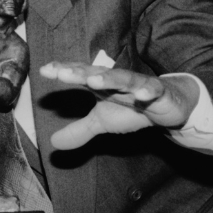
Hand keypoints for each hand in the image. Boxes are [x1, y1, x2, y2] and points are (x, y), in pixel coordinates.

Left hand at [40, 62, 198, 149]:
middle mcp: (116, 80)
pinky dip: (147, 91)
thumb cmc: (132, 107)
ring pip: (122, 78)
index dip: (63, 70)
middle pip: (96, 73)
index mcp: (101, 83)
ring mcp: (137, 84)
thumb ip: (78, 130)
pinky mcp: (158, 92)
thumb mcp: (102, 122)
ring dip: (108, 78)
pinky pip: (153, 90)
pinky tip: (141, 95)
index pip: (79, 74)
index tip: (44, 70)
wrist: (168, 105)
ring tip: (93, 80)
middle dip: (79, 72)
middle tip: (62, 74)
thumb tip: (52, 142)